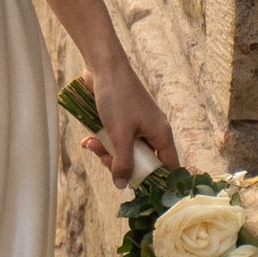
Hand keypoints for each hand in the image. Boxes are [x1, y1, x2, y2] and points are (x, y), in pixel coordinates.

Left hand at [83, 61, 179, 188]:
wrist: (103, 66)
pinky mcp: (122, 118)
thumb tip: (122, 185)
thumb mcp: (120, 135)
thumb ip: (123, 162)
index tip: (138, 190)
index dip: (157, 182)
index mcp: (162, 135)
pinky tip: (88, 140)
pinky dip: (103, 141)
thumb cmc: (117, 98)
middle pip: (142, 161)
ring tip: (92, 145)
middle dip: (121, 165)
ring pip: (125, 151)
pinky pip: (116, 138)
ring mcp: (137, 124)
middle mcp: (153, 131)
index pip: (169, 167)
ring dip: (107, 152)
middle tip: (104, 161)